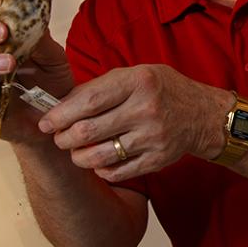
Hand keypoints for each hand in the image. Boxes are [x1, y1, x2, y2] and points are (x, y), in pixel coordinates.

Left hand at [36, 65, 230, 181]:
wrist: (203, 115)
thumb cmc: (163, 91)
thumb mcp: (136, 75)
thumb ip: (101, 87)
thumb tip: (61, 104)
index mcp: (138, 82)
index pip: (88, 101)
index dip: (60, 114)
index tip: (45, 122)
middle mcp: (146, 109)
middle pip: (88, 131)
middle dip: (64, 138)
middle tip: (58, 138)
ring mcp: (153, 137)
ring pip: (99, 156)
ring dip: (78, 158)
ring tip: (75, 152)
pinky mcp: (157, 159)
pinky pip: (117, 172)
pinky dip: (101, 170)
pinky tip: (98, 162)